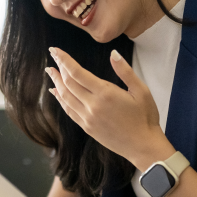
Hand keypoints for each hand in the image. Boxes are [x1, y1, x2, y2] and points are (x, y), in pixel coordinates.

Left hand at [46, 47, 174, 168]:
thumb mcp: (141, 91)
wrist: (143, 146)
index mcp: (105, 93)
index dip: (64, 60)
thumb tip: (113, 53)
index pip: (77, 73)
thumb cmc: (145, 117)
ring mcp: (87, 118)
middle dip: (59, 68)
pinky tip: (56, 92)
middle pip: (68, 84)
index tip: (55, 50)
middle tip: (52, 56)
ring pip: (65, 97)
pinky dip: (60, 99)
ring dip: (56, 83)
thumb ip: (125, 71)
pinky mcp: (87, 127)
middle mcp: (92, 106)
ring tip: (50, 71)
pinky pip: (69, 111)